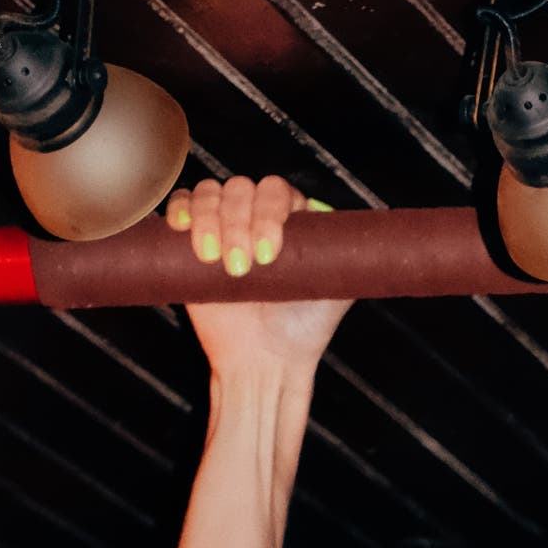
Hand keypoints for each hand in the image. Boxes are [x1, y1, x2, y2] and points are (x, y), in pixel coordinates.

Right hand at [163, 177, 351, 373]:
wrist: (265, 359)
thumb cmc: (304, 328)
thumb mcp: (338, 291)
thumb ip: (350, 260)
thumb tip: (366, 237)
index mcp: (291, 219)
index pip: (277, 191)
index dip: (269, 215)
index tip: (270, 255)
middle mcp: (256, 215)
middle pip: (240, 189)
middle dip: (238, 225)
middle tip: (242, 268)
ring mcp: (222, 223)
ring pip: (209, 193)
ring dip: (209, 221)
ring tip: (213, 260)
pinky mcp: (191, 237)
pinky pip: (181, 203)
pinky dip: (181, 209)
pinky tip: (184, 230)